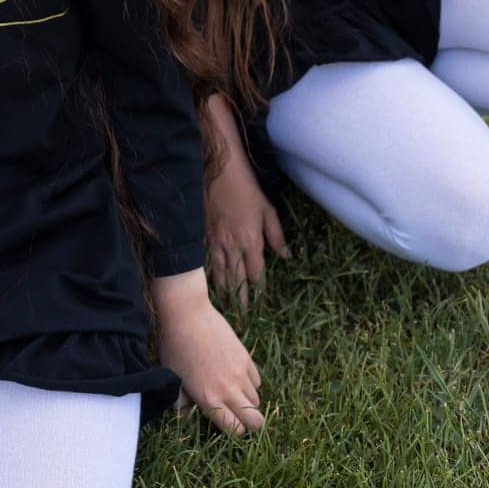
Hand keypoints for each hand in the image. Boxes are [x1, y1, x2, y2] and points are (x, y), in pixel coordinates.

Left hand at [152, 270, 263, 434]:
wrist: (187, 314)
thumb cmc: (174, 347)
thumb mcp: (172, 379)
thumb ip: (181, 405)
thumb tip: (188, 417)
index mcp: (209, 400)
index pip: (236, 431)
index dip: (234, 432)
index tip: (227, 425)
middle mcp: (229, 390)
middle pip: (256, 421)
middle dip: (250, 424)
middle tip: (239, 416)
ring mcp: (240, 373)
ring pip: (257, 400)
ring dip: (247, 402)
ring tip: (232, 393)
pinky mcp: (246, 357)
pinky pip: (257, 381)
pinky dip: (250, 383)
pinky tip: (235, 376)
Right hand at [206, 135, 289, 309]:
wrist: (218, 171)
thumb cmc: (246, 188)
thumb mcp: (268, 210)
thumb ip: (276, 236)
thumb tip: (286, 256)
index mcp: (251, 241)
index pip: (256, 274)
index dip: (259, 289)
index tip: (262, 302)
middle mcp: (232, 246)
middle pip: (236, 279)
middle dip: (241, 299)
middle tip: (244, 316)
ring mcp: (215, 241)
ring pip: (219, 273)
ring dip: (223, 291)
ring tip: (226, 306)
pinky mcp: (202, 235)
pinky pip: (206, 260)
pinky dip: (208, 273)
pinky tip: (208, 283)